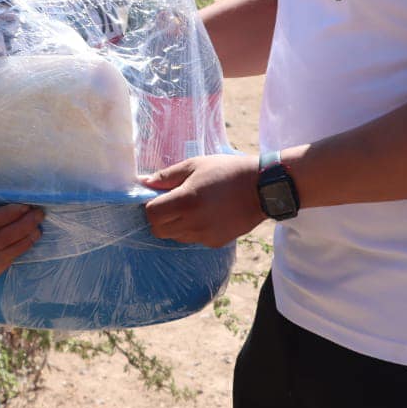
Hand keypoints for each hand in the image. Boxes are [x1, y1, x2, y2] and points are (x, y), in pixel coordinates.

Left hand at [142, 153, 262, 247]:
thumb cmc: (226, 171)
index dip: (151, 206)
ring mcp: (204, 236)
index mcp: (185, 201)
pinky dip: (193, 230)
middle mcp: (192, 223)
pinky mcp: (215, 242)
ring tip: (193, 207)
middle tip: (173, 203)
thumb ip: (167, 176)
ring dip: (176, 224)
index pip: (151, 214)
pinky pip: (194, 239)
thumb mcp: (194, 165)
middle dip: (160, 218)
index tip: (159, 197)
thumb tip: (144, 183)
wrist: (262, 188)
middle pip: (159, 230)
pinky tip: (207, 215)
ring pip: (175, 237)